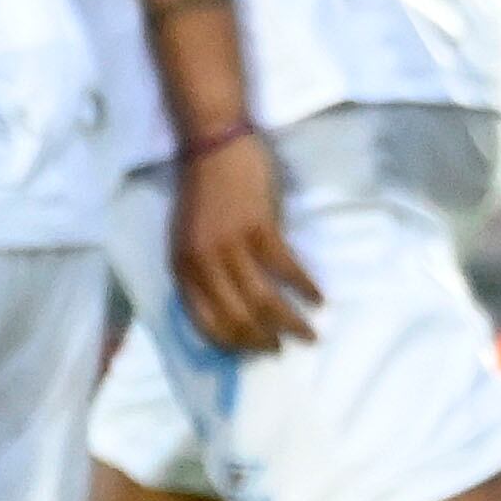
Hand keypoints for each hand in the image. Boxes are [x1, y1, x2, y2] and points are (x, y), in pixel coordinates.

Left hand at [171, 128, 321, 355]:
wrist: (212, 146)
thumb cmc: (201, 193)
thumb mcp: (186, 239)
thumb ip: (200, 273)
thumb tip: (227, 310)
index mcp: (181, 268)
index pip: (204, 323)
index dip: (231, 344)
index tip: (250, 353)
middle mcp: (203, 263)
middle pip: (237, 318)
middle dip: (262, 341)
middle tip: (281, 349)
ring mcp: (231, 246)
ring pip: (264, 300)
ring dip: (289, 323)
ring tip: (308, 335)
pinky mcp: (260, 228)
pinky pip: (286, 269)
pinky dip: (305, 287)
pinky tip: (318, 298)